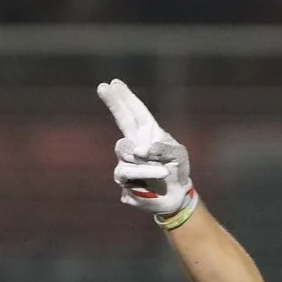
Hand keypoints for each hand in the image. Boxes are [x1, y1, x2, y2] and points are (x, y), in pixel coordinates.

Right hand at [97, 80, 193, 217]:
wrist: (176, 198)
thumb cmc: (177, 171)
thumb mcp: (179, 155)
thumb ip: (164, 147)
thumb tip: (141, 149)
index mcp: (148, 134)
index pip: (136, 112)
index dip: (125, 98)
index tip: (114, 83)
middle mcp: (134, 144)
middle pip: (121, 120)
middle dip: (114, 103)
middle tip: (102, 86)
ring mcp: (126, 161)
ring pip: (125, 151)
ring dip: (145, 162)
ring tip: (164, 172)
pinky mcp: (124, 180)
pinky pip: (127, 171)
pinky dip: (146, 172)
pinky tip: (160, 176)